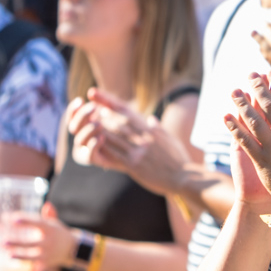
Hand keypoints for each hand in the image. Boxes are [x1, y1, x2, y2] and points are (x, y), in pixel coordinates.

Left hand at [0, 204, 78, 270]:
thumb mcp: (54, 222)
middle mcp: (47, 241)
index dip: (22, 219)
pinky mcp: (46, 264)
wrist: (73, 248)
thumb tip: (47, 204)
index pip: (34, 222)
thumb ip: (48, 213)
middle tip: (1, 238)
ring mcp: (46, 254)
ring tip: (7, 254)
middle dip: (15, 240)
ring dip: (19, 255)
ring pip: (31, 256)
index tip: (8, 217)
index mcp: (48, 228)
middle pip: (30, 240)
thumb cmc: (57, 233)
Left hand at [70, 88, 205, 197]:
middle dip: (100, 114)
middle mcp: (143, 137)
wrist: (185, 177)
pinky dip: (102, 149)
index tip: (93, 93)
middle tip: (86, 109)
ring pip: (113, 136)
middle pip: (117, 121)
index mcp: (150, 130)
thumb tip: (151, 119)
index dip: (108, 101)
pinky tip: (92, 145)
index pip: (126, 110)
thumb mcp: (170, 139)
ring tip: (84, 124)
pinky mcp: (135, 165)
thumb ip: (158, 129)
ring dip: (98, 129)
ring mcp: (138, 151)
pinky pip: (114, 155)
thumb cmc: (179, 160)